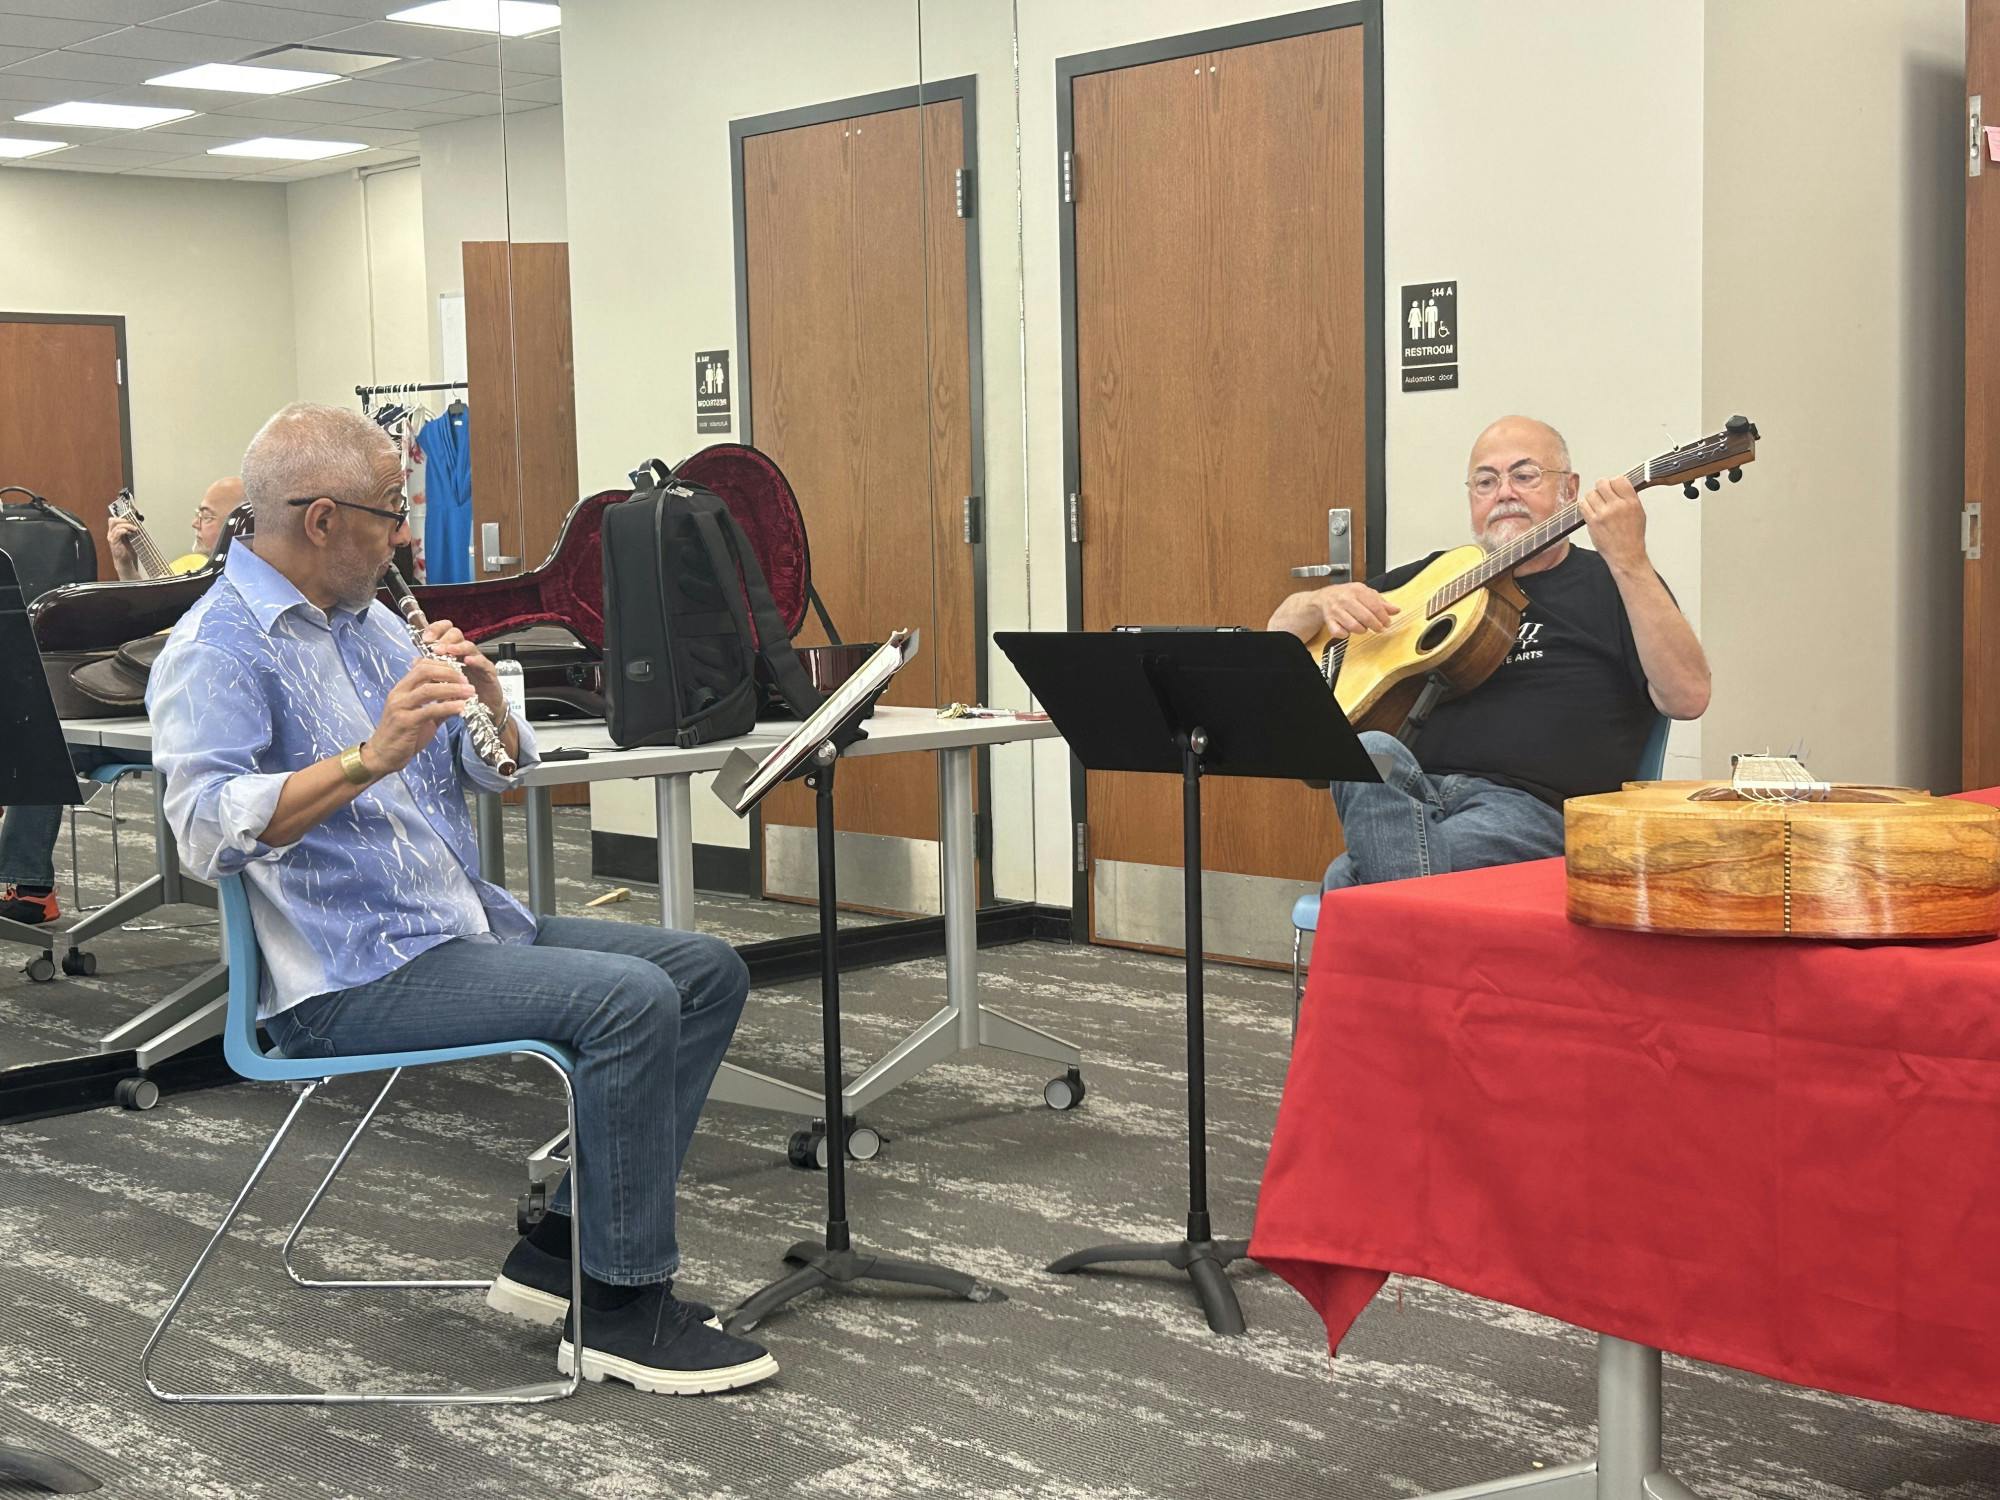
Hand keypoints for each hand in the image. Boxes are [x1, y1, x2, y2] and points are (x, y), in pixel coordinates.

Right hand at [107, 517, 141, 580]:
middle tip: (132, 523)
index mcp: (115, 532)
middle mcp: (112, 534)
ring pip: (115, 525)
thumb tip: (139, 523)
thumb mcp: (132, 539)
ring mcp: (112, 538)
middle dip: (123, 519)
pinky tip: (129, 532)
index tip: (132, 518)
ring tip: (134, 529)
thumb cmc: (128, 552)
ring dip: (126, 525)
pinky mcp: (114, 542)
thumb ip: (133, 531)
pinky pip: (116, 532)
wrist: (126, 562)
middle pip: (113, 520)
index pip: (115, 520)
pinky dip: (123, 530)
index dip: (123, 517)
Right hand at [363, 659, 474, 775]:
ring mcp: (400, 707)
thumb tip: (458, 698)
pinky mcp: (405, 722)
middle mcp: (399, 694)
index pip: (421, 666)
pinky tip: (461, 707)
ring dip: (452, 689)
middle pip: (424, 671)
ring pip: (428, 689)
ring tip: (469, 692)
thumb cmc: (401, 736)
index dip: (442, 665)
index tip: (459, 672)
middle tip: (466, 681)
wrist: (382, 755)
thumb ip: (438, 706)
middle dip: (448, 673)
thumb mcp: (421, 717)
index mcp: (401, 689)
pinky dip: (448, 706)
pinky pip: (430, 710)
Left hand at [420, 619, 505, 720]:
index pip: (444, 631)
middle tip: (436, 648)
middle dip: (445, 638)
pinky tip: (468, 661)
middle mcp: (464, 653)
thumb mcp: (442, 682)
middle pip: (456, 634)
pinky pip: (483, 662)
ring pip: (469, 646)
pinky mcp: (488, 671)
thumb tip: (415, 661)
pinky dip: (476, 660)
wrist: (482, 710)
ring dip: (458, 647)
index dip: (435, 630)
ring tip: (449, 651)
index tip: (425, 638)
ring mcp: (477, 661)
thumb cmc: (461, 694)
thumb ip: (431, 670)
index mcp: (451, 652)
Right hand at [1269, 582, 1399, 640]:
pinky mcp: (1328, 620)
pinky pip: (1339, 633)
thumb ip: (1381, 602)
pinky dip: (1346, 634)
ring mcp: (1335, 610)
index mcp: (1357, 590)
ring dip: (1362, 630)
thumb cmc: (1346, 595)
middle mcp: (1345, 599)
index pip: (1375, 605)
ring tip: (1364, 628)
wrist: (1323, 597)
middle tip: (1379, 629)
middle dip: (1375, 626)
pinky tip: (1348, 630)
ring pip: (1354, 626)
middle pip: (1365, 616)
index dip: (1383, 617)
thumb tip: (1396, 610)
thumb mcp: (1365, 594)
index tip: (1387, 623)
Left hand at [1578, 475, 1647, 573]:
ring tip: (1596, 505)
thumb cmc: (1632, 537)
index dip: (1613, 482)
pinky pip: (1582, 505)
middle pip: (1602, 483)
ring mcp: (1604, 514)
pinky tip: (1590, 510)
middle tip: (1601, 494)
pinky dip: (1584, 505)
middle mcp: (1618, 506)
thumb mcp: (1639, 513)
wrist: (1626, 555)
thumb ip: (1629, 498)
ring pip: (1591, 493)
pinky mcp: (1593, 522)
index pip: (1619, 480)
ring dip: (1592, 497)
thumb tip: (1617, 486)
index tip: (1612, 487)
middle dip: (1601, 487)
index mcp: (1632, 502)